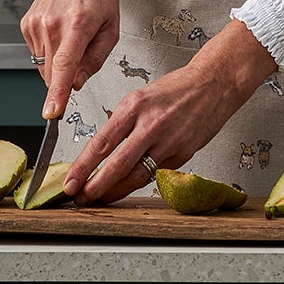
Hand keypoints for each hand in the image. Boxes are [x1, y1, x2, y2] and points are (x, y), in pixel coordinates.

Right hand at [21, 0, 119, 120]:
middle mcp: (53, 23)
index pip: (64, 66)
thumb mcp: (112, 25)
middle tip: (82, 52)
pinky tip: (60, 32)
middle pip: (53, 73)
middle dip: (67, 77)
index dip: (57, 93)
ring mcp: (36, 24)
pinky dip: (50, 51)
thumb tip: (77, 82)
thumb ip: (97, 59)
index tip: (51, 112)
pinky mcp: (27, 24)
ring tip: (72, 35)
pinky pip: (37, 54)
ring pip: (44, 66)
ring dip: (58, 62)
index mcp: (78, 23)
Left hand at [63, 20, 277, 202]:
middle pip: (117, 163)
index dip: (82, 167)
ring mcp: (168, 141)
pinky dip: (139, 183)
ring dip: (115, 191)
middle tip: (79, 198)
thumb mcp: (141, 96)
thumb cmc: (177, 88)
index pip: (102, 142)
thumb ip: (123, 121)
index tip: (70, 181)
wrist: (213, 84)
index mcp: (134, 106)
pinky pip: (156, 173)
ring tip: (100, 199)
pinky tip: (127, 189)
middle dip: (95, 186)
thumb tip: (103, 148)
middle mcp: (150, 124)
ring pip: (137, 175)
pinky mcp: (183, 154)